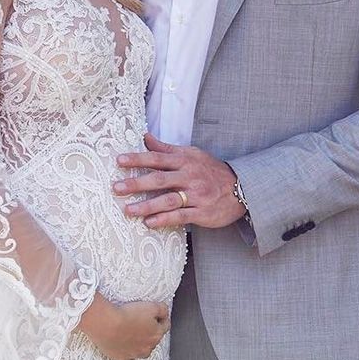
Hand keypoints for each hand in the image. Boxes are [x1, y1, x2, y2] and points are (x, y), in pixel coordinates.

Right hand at [79, 292, 169, 359]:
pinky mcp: (122, 359)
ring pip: (144, 352)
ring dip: (142, 346)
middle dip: (151, 332)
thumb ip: (162, 310)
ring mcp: (135, 354)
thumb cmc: (128, 314)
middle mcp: (148, 346)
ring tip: (135, 339)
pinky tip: (130, 358)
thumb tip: (165, 314)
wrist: (107, 324)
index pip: (165, 326)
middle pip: (154, 339)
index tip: (156, 314)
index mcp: (156, 333)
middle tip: (141, 323)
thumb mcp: (151, 306)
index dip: (161, 318)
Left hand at [113, 133, 244, 229]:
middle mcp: (189, 177)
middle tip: (116, 188)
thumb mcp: (192, 154)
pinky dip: (164, 219)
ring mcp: (196, 195)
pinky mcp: (202, 212)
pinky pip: (181, 216)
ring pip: (168, 200)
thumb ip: (166, 149)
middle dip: (137, 183)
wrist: (241, 188)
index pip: (157, 158)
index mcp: (185, 161)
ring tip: (128, 210)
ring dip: (147, 206)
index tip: (119, 161)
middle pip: (160, 179)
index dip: (138, 159)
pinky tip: (149, 223)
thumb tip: (145, 136)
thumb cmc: (211, 171)